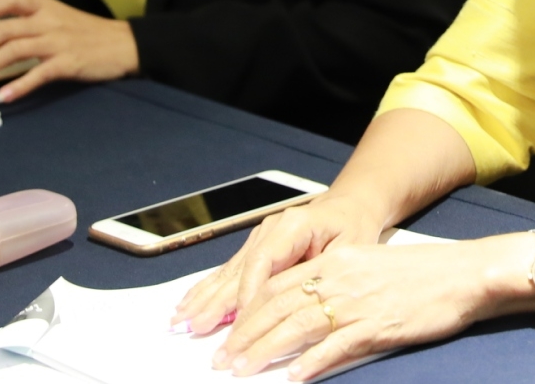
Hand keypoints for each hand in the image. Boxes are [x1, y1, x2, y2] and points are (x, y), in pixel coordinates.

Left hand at [0, 0, 138, 101]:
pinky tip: (3, 96)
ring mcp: (59, 40)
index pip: (7, 0)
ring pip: (15, 50)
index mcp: (45, 5)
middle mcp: (49, 19)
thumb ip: (31, 24)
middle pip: (4, 29)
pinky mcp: (69, 61)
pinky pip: (39, 73)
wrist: (126, 44)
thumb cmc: (89, 34)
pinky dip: (19, 85)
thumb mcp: (59, 19)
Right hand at [172, 195, 388, 338]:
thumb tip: (293, 304)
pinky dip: (210, 288)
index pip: (263, 263)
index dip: (247, 295)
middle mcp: (271, 229)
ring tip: (181, 318)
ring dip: (205, 297)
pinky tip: (191, 301)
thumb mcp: (348, 249)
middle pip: (238, 270)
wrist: (351, 206)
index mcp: (293, 225)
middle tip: (196, 328)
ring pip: (229, 271)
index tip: (238, 323)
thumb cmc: (353, 226)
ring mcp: (261, 236)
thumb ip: (318, 275)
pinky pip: (231, 270)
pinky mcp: (258, 246)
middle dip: (216, 302)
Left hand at [208, 235, 526, 379]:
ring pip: (296, 327)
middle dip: (245, 334)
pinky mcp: (376, 326)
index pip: (277, 284)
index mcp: (337, 261)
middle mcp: (340, 278)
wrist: (463, 274)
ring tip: (243, 370)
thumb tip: (300, 312)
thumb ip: (334, 284)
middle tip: (223, 357)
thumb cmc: (422, 274)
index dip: (247, 310)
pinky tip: (294, 376)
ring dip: (264, 350)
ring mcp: (357, 303)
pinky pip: (335, 347)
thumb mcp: (369, 268)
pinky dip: (311, 362)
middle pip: (278, 306)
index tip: (228, 331)